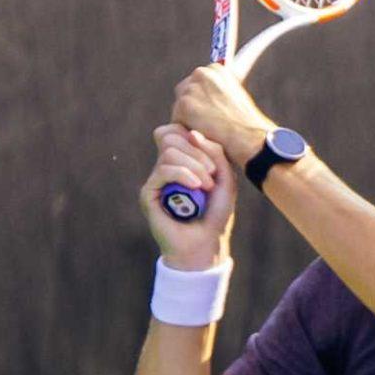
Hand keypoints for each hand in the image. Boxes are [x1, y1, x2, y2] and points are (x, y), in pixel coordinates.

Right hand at [141, 124, 236, 261]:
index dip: (196, 137)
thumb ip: (216, 153)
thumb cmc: (217, 214)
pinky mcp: (149, 193)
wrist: (206, 245)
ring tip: (206, 186)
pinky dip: (182, 174)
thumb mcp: (226, 179)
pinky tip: (196, 187)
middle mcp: (166, 166)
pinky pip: (163, 170)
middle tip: (213, 175)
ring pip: (169, 152)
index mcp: (182, 160)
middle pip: (173, 137)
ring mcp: (156, 179)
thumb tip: (193, 133)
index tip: (214, 162)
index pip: (178, 130)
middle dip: (198, 152)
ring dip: (193, 165)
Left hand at [172, 63, 275, 167]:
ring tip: (209, 131)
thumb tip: (210, 99)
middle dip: (192, 109)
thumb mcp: (238, 98)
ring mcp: (190, 89)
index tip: (212, 112)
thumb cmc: (248, 125)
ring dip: (189, 121)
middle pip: (184, 92)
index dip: (203, 101)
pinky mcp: (183, 106)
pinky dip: (187, 132)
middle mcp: (201, 73)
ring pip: (179, 108)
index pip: (198, 82)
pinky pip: (176, 123)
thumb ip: (220, 92)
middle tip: (209, 124)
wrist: (249, 138)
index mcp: (216, 69)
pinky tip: (203, 135)